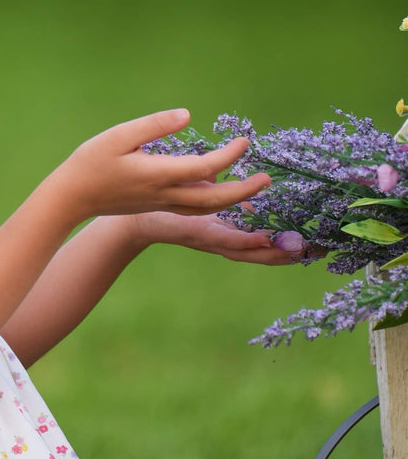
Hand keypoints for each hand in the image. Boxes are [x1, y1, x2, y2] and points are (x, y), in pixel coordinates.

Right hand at [54, 109, 269, 224]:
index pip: (205, 167)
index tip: (244, 141)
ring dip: (233, 199)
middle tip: (266, 179)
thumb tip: (187, 115)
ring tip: (251, 188)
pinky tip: (219, 190)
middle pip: (214, 199)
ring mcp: (161, 203)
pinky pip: (193, 207)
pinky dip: (214, 202)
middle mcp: (164, 193)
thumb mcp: (118, 136)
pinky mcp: (157, 205)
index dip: (229, 155)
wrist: (71, 198)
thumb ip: (154, 125)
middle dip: (244, 190)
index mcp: (158, 174)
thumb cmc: (90, 162)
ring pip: (205, 208)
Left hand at [130, 211, 304, 263]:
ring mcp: (214, 243)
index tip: (320, 246)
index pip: (267, 246)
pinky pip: (227, 240)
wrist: (138, 216)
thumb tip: (257, 204)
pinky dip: (247, 241)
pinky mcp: (201, 235)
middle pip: (265, 255)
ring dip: (276, 251)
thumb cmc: (174, 207)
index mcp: (230, 236)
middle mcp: (225, 245)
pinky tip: (266, 238)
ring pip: (250, 252)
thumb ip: (234, 206)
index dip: (293, 247)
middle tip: (320, 251)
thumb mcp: (211, 203)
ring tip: (301, 249)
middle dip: (292, 255)